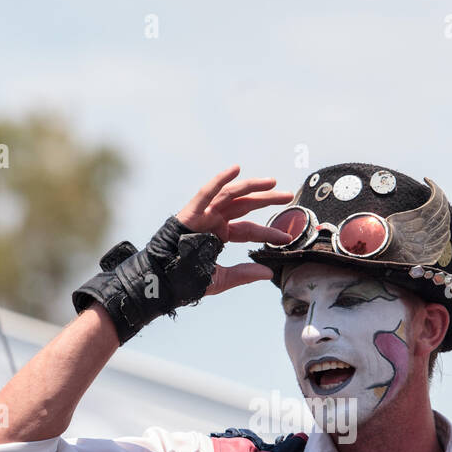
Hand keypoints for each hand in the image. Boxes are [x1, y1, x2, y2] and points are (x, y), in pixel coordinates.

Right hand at [177, 164, 293, 296]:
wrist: (163, 282)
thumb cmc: (186, 280)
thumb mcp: (222, 279)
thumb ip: (244, 274)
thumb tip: (268, 273)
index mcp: (220, 234)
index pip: (249, 230)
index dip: (268, 232)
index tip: (286, 237)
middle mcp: (214, 220)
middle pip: (245, 205)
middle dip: (267, 199)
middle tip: (288, 196)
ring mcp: (203, 213)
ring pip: (231, 195)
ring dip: (252, 186)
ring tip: (273, 183)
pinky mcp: (191, 211)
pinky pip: (207, 193)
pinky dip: (220, 180)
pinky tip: (235, 169)